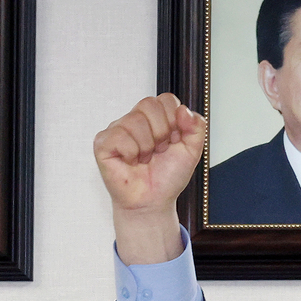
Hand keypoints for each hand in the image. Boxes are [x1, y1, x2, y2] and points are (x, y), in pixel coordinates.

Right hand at [93, 94, 206, 263]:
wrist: (154, 201)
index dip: (174, 121)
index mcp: (155, 118)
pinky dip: (130, 153)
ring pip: (134, 120)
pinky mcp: (103, 143)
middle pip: (149, 104)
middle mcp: (135, 119)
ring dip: (146, 147)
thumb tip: (184, 109)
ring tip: (144, 159)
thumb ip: (196, 126)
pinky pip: (119, 136)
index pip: (166, 99)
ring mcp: (117, 129)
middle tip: (158, 151)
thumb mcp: (192, 150)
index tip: (173, 141)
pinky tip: (130, 162)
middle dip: (161, 132)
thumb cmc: (167, 177)